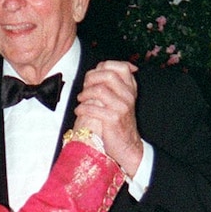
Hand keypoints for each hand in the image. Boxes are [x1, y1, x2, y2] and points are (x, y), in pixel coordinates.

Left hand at [74, 61, 143, 175]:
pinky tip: (79, 111)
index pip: (122, 66)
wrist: (127, 145)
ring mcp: (122, 107)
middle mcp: (128, 96)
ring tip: (81, 99)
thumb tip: (99, 68)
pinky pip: (93, 108)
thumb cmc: (120, 122)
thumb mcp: (122, 101)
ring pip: (99, 90)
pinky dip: (82, 108)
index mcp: (131, 89)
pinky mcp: (113, 119)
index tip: (94, 74)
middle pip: (108, 75)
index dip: (104, 66)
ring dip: (85, 93)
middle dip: (91, 78)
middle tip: (84, 86)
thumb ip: (115, 85)